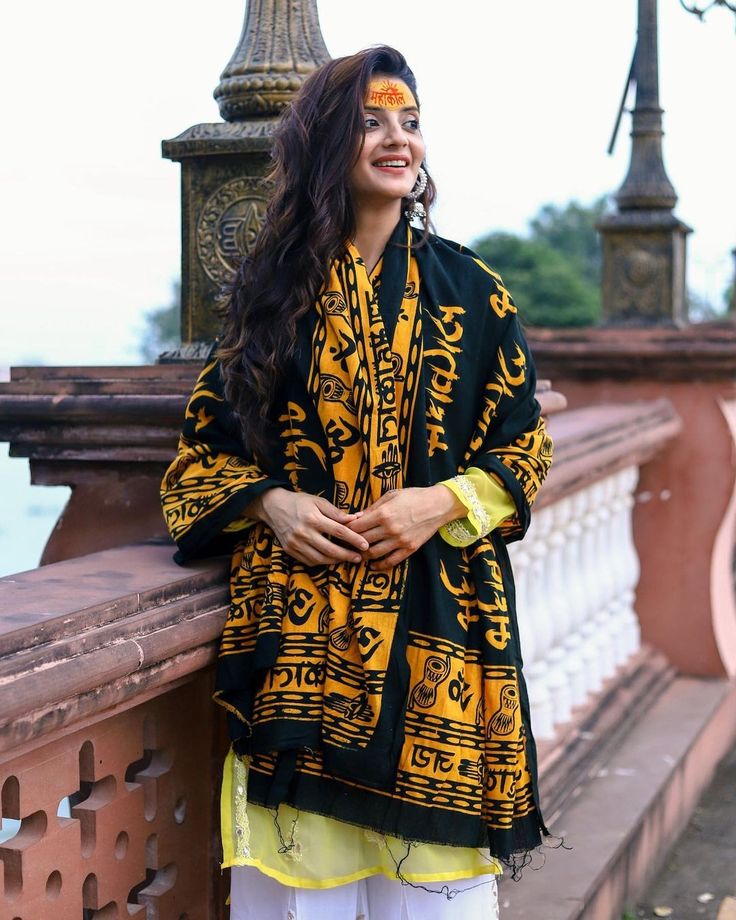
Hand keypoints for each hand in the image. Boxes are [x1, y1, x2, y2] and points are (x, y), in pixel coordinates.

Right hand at [246, 488, 368, 566]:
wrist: (273, 507)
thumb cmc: (299, 502)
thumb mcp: (318, 501)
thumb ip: (337, 512)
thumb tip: (356, 518)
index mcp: (313, 518)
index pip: (338, 531)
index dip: (354, 539)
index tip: (365, 544)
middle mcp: (304, 533)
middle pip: (330, 549)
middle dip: (347, 555)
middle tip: (359, 557)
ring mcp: (295, 544)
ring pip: (320, 558)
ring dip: (336, 561)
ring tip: (347, 558)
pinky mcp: (290, 550)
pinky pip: (309, 561)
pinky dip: (322, 562)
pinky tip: (331, 559)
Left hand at [348, 485, 465, 569]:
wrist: (439, 505)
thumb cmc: (414, 496)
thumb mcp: (390, 496)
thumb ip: (372, 508)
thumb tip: (355, 517)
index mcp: (383, 513)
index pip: (356, 526)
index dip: (346, 530)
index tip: (342, 531)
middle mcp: (390, 529)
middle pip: (362, 541)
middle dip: (351, 543)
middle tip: (346, 544)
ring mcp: (400, 541)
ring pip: (373, 553)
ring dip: (363, 555)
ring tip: (357, 553)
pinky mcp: (409, 549)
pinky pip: (390, 561)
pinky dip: (379, 566)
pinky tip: (373, 565)